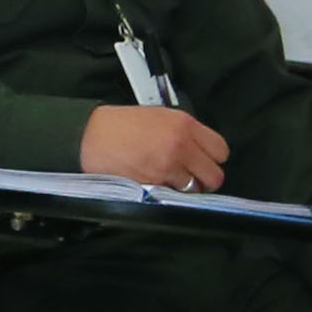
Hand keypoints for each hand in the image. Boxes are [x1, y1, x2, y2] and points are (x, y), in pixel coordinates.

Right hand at [78, 106, 229, 191]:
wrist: (90, 135)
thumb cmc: (121, 125)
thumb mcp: (160, 116)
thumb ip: (184, 131)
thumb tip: (200, 149)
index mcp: (185, 124)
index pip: (221, 150)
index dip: (213, 159)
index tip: (204, 161)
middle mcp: (181, 145)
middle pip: (215, 175)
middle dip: (205, 179)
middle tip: (193, 177)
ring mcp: (168, 167)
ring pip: (195, 189)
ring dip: (186, 189)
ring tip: (172, 181)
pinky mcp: (154, 183)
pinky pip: (174, 195)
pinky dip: (169, 193)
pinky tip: (157, 183)